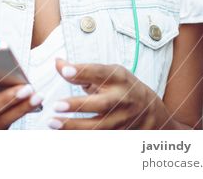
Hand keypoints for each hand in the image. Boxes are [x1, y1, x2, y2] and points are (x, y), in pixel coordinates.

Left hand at [46, 57, 169, 129]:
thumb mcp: (108, 73)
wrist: (150, 111)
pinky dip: (81, 138)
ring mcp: (123, 119)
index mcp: (118, 78)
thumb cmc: (122, 87)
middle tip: (56, 105)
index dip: (82, 71)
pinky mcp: (120, 135)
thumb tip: (58, 63)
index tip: (64, 71)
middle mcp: (122, 99)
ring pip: (99, 126)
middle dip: (77, 105)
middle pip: (101, 104)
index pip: (99, 72)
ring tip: (52, 122)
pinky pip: (99, 138)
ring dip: (74, 126)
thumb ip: (81, 71)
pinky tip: (63, 135)